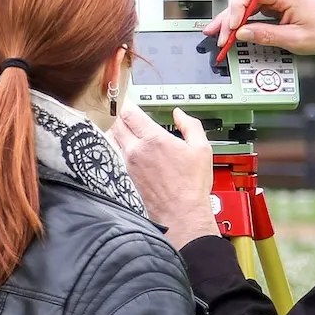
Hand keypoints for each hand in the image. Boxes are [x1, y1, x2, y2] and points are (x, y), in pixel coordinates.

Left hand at [110, 102, 219, 248]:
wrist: (181, 215)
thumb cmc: (191, 186)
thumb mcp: (202, 149)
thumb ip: (190, 125)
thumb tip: (179, 114)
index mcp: (154, 140)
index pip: (129, 112)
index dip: (126, 102)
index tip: (127, 99)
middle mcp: (136, 150)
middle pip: (116, 123)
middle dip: (118, 114)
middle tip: (123, 110)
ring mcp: (127, 164)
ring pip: (112, 138)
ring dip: (114, 130)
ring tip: (122, 127)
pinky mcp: (125, 176)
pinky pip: (114, 154)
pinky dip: (115, 146)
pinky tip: (123, 147)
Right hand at [204, 0, 314, 77]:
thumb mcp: (294, 39)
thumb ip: (266, 35)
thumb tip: (243, 33)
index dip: (237, 9)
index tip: (232, 27)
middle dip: (230, 18)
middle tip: (220, 35)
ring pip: (245, 3)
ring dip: (232, 19)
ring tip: (218, 33)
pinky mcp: (274, 0)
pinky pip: (252, 7)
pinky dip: (241, 19)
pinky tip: (230, 28)